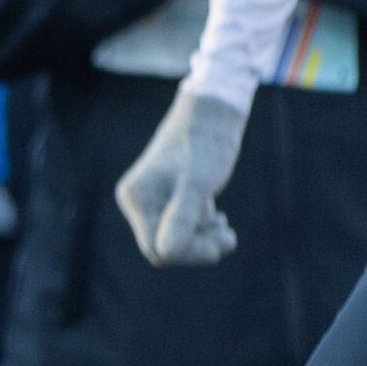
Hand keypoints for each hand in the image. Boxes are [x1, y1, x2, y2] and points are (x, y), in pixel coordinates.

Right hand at [115, 88, 247, 265]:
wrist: (214, 112)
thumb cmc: (206, 143)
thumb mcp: (197, 183)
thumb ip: (182, 217)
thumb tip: (164, 253)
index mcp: (137, 198)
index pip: (157, 249)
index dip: (189, 253)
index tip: (219, 246)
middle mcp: (139, 201)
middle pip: (166, 247)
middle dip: (198, 246)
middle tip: (229, 236)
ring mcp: (153, 200)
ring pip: (177, 239)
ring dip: (204, 238)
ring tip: (226, 226)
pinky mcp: (169, 197)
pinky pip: (182, 227)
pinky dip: (202, 228)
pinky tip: (219, 220)